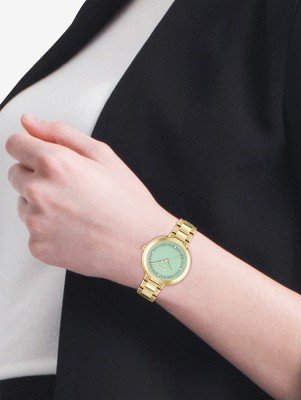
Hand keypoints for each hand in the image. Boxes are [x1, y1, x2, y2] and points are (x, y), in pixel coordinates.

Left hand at [5, 113, 174, 287]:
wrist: (142, 245)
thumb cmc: (129, 203)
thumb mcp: (104, 156)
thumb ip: (62, 133)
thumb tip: (30, 123)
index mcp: (55, 163)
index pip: (15, 144)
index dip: (32, 149)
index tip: (45, 158)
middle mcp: (39, 191)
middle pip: (17, 174)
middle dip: (38, 176)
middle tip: (72, 188)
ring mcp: (36, 222)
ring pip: (24, 204)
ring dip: (42, 204)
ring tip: (77, 211)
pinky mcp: (38, 246)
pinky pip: (34, 231)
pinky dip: (49, 230)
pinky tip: (75, 229)